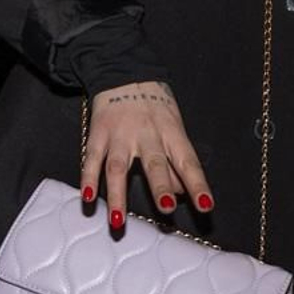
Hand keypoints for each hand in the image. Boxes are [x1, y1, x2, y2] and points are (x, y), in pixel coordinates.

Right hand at [81, 81, 212, 228]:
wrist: (124, 72)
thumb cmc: (156, 106)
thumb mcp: (174, 127)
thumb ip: (175, 163)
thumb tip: (183, 194)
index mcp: (172, 133)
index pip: (188, 162)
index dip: (198, 185)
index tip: (206, 207)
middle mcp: (147, 134)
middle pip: (155, 163)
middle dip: (161, 187)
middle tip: (167, 209)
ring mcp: (120, 135)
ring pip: (117, 168)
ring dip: (117, 195)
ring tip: (118, 221)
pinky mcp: (98, 135)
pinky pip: (91, 159)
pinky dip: (88, 180)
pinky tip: (87, 198)